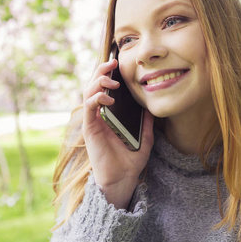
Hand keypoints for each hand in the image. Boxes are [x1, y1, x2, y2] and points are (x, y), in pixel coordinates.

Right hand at [83, 59, 153, 208]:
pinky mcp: (90, 129)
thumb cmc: (130, 160)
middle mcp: (98, 115)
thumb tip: (152, 106)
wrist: (122, 180)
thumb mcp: (144, 137)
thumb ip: (146, 122)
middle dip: (101, 71)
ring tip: (112, 80)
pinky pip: (89, 109)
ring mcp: (93, 121)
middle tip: (112, 62)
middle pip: (94, 86)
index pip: (104, 88)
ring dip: (98, 82)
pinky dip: (96, 99)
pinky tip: (108, 99)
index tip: (118, 63)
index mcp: (109, 115)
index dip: (108, 74)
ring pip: (88, 93)